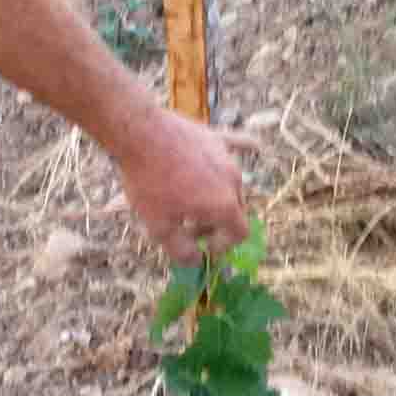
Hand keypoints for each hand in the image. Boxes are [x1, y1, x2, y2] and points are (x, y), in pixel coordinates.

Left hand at [113, 109, 266, 260]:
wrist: (140, 134)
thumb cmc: (149, 182)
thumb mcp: (159, 226)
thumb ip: (181, 250)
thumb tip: (197, 261)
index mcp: (224, 205)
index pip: (239, 233)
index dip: (222, 245)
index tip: (201, 245)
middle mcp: (233, 181)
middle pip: (236, 210)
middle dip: (216, 223)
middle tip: (189, 225)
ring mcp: (226, 156)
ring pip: (232, 184)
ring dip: (219, 196)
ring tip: (192, 199)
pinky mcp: (215, 137)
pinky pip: (238, 144)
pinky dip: (246, 149)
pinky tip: (256, 147)